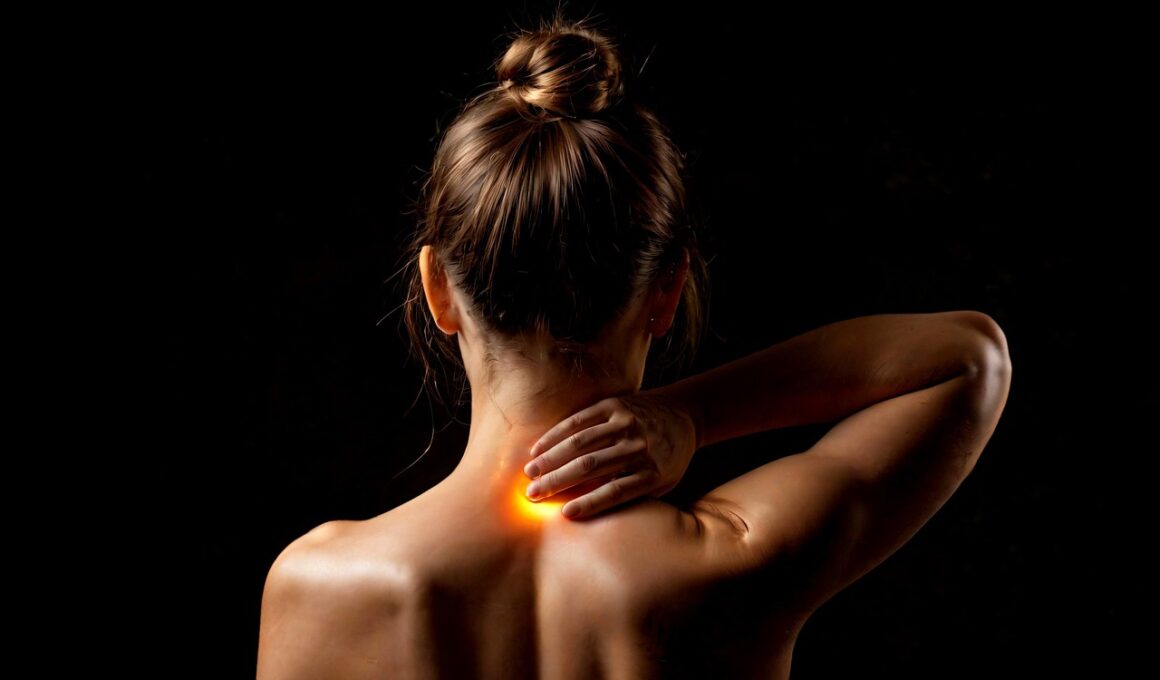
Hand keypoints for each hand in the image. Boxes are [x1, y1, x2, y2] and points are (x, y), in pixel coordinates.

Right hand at [523, 391, 698, 518]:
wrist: (683, 416)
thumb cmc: (666, 461)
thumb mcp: (660, 485)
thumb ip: (632, 498)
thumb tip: (593, 517)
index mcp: (652, 472)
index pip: (617, 492)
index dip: (590, 503)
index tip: (565, 514)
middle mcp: (639, 446)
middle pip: (591, 467)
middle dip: (557, 482)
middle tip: (532, 495)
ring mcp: (626, 423)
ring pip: (580, 443)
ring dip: (551, 459)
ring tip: (530, 473)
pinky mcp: (613, 405)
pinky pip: (578, 420)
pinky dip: (555, 435)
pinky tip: (538, 448)